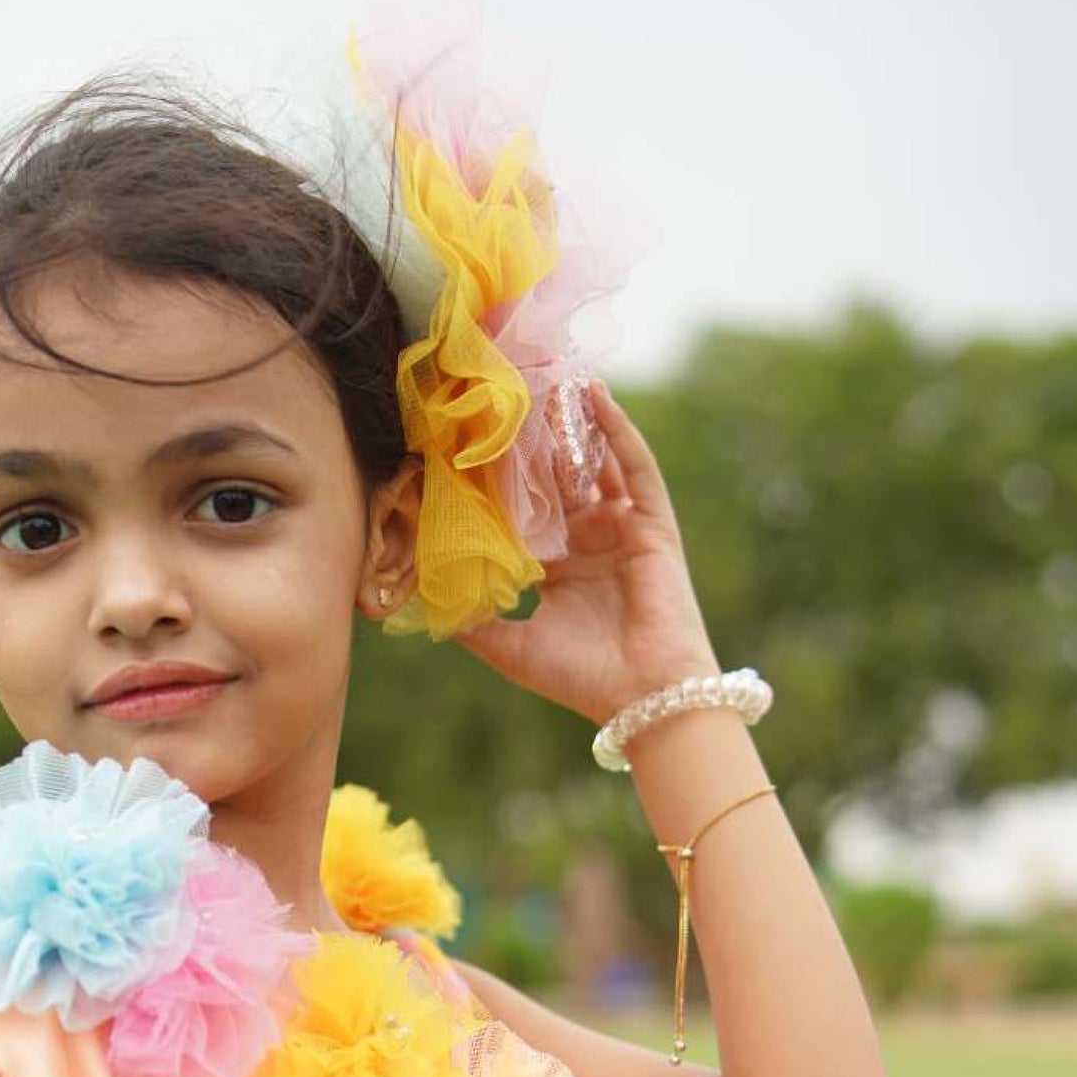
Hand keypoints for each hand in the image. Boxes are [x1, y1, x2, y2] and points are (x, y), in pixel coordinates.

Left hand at [453, 378, 720, 728]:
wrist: (643, 699)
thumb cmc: (581, 678)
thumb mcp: (512, 648)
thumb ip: (473, 622)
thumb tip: (423, 600)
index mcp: (559, 568)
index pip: (524, 510)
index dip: (500, 478)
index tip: (468, 442)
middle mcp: (590, 542)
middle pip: (558, 477)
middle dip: (534, 438)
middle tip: (504, 391)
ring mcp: (623, 529)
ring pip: (594, 463)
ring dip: (573, 423)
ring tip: (546, 378)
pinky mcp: (653, 524)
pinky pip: (635, 466)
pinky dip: (616, 431)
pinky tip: (594, 395)